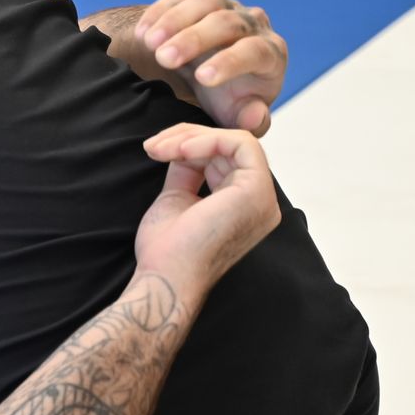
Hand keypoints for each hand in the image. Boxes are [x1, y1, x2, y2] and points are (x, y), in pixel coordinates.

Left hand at [134, 123, 281, 294]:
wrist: (165, 276)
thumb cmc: (167, 249)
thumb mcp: (178, 197)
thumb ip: (188, 170)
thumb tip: (184, 144)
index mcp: (243, 205)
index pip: (223, 158)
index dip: (189, 145)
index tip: (155, 150)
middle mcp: (260, 203)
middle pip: (228, 147)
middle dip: (186, 138)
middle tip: (152, 146)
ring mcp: (262, 198)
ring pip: (234, 141)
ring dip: (191, 138)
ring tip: (160, 149)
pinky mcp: (257, 191)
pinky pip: (240, 144)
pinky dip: (207, 141)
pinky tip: (180, 150)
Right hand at [135, 0, 286, 136]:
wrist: (207, 76)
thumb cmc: (227, 98)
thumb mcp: (237, 116)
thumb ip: (250, 122)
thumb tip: (253, 114)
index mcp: (269, 54)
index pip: (255, 50)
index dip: (230, 62)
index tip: (202, 78)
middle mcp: (251, 24)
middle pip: (228, 22)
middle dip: (194, 39)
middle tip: (164, 59)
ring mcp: (225, 6)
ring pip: (206, 1)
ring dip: (175, 20)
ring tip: (149, 43)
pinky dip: (160, 12)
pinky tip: (142, 34)